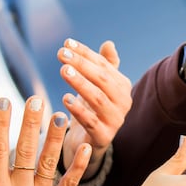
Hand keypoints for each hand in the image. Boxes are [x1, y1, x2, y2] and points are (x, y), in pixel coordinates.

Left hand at [59, 39, 131, 178]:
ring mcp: (115, 120)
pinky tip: (65, 98)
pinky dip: (78, 110)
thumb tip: (109, 43)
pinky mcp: (104, 137)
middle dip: (82, 65)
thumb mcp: (97, 86)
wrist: (88, 142)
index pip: (103, 65)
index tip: (66, 43)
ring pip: (98, 99)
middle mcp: (123, 102)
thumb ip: (104, 65)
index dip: (85, 53)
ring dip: (80, 83)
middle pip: (102, 79)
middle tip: (62, 54)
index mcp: (122, 86)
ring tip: (64, 71)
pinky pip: (91, 122)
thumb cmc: (92, 108)